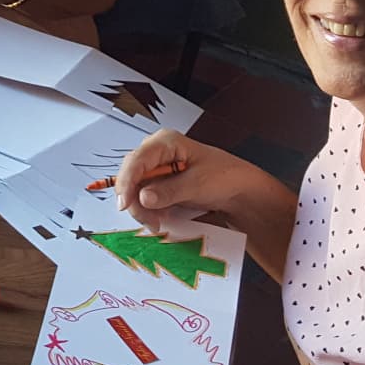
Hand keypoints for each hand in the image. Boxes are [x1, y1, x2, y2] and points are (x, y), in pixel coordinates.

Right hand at [112, 131, 267, 234]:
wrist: (239, 190)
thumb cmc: (225, 177)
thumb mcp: (198, 184)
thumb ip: (169, 191)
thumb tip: (143, 197)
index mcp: (165, 142)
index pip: (136, 160)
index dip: (126, 182)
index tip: (125, 204)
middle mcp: (156, 154)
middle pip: (131, 175)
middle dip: (135, 200)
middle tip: (148, 220)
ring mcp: (156, 170)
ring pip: (134, 190)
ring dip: (142, 209)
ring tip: (158, 222)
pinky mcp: (158, 185)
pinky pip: (143, 199)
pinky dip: (149, 211)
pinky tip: (160, 218)